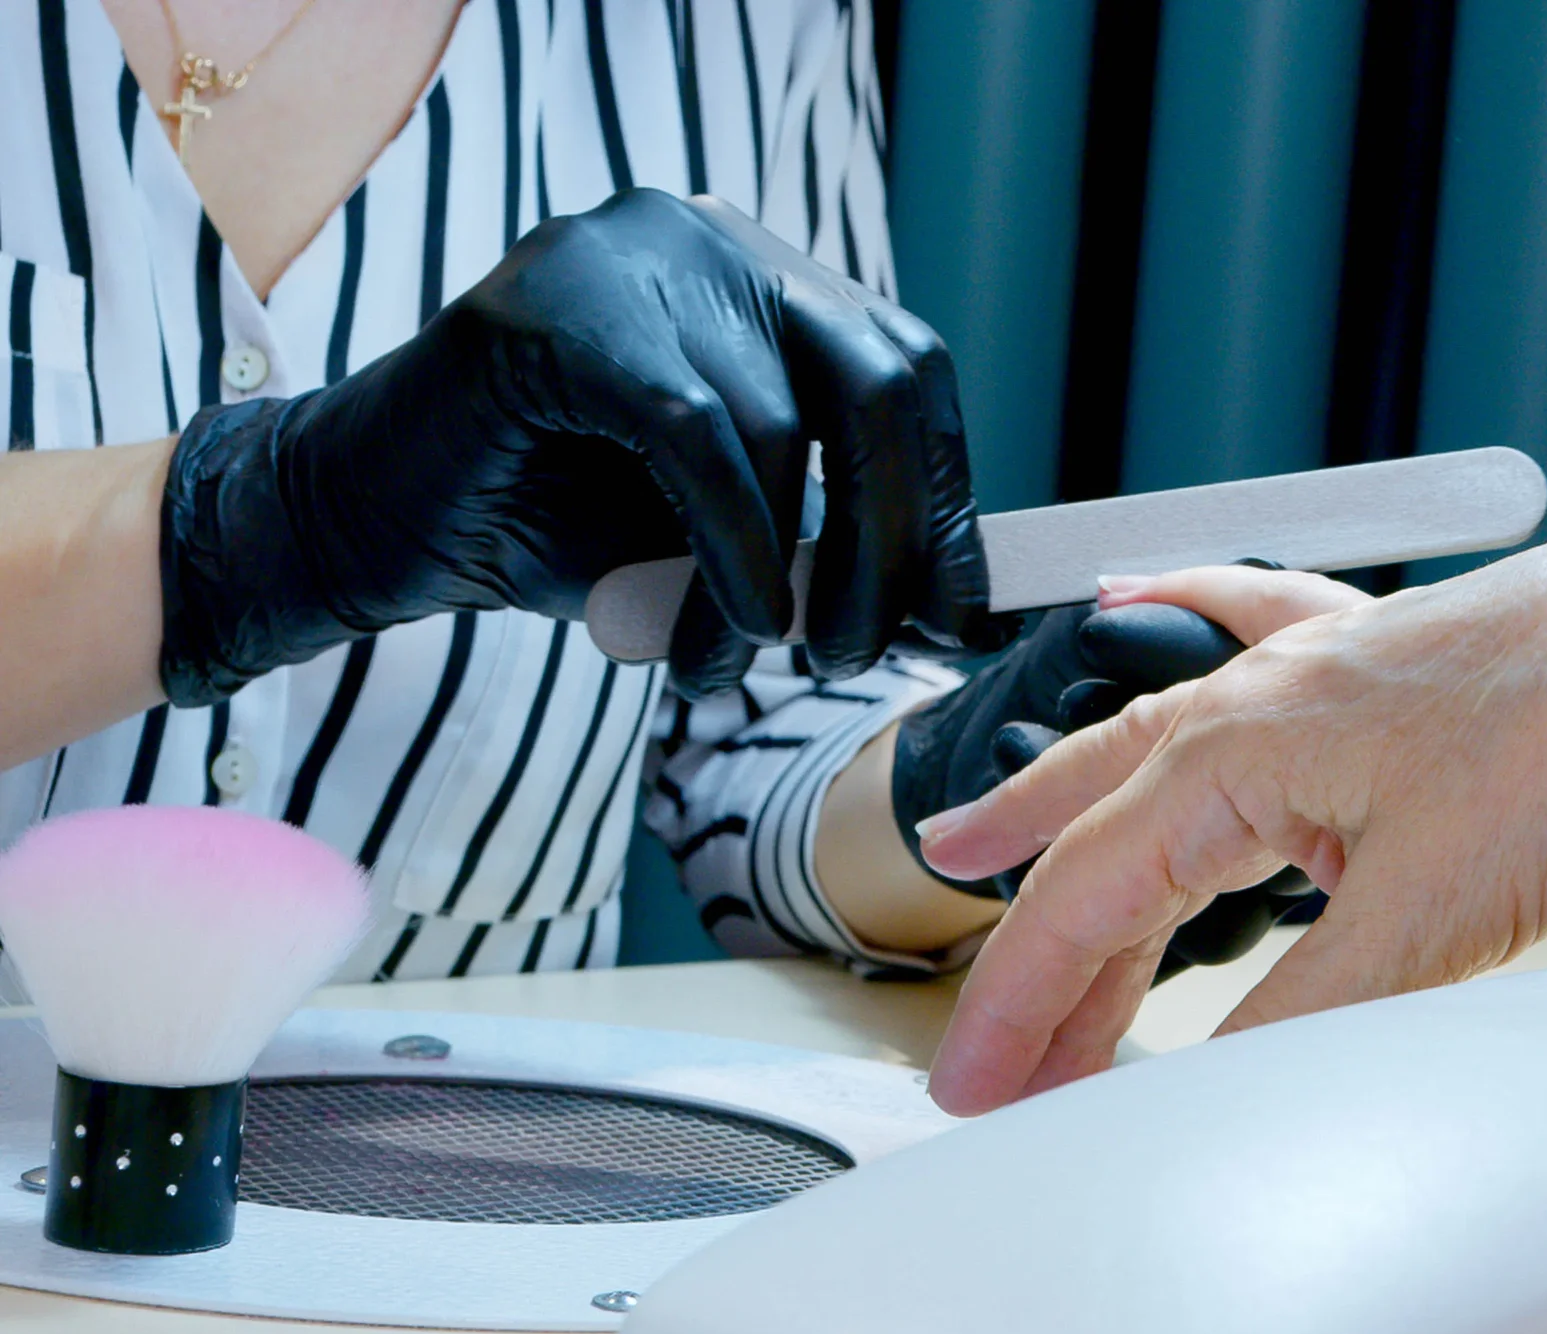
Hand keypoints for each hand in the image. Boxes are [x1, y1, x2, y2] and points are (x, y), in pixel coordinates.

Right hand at [157, 188, 996, 704]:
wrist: (366, 523)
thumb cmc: (555, 531)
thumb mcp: (725, 540)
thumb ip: (828, 545)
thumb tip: (959, 614)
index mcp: (763, 278)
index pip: (908, 374)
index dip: (946, 505)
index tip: (956, 623)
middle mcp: (710, 238)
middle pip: (878, 384)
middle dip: (895, 543)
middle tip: (864, 656)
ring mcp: (632, 254)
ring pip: (785, 424)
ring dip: (789, 576)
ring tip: (748, 660)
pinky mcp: (560, 306)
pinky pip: (697, 434)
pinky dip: (730, 550)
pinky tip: (715, 633)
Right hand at [914, 544, 1546, 1114]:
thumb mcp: (1426, 918)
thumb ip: (1299, 1014)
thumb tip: (1206, 1090)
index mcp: (1235, 749)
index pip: (1084, 896)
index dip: (1019, 1004)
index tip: (974, 1085)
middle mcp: (1258, 697)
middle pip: (1104, 835)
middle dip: (1038, 950)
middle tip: (990, 1047)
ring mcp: (1322, 671)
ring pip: (1156, 750)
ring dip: (1072, 813)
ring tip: (988, 843)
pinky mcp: (1387, 669)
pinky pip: (1247, 632)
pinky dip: (1179, 623)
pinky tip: (1140, 596)